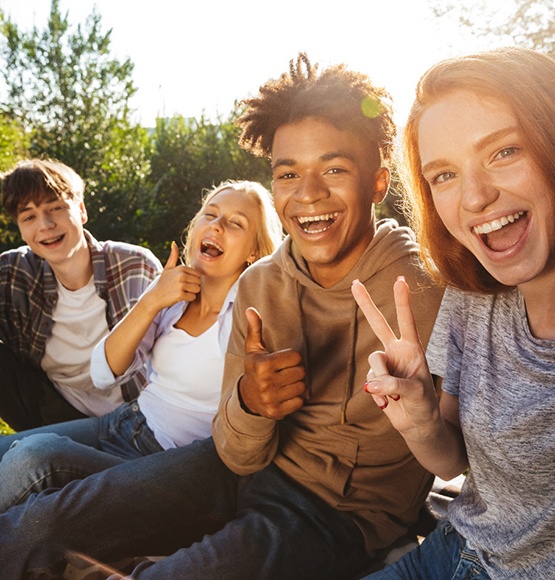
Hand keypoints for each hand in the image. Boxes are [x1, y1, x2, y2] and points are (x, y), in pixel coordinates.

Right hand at [145, 242, 200, 311]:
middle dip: (193, 286)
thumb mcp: (167, 268)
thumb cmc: (163, 283)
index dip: (192, 280)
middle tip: (182, 288)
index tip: (183, 282)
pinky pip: (192, 297)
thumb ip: (173, 256)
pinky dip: (188, 299)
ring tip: (182, 292)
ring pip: (197, 289)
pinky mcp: (180, 294)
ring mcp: (180, 285)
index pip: (197, 274)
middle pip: (199, 282)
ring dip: (191, 293)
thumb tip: (174, 243)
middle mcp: (181, 275)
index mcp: (181, 268)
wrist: (155, 297)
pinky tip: (180, 297)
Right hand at [239, 307, 305, 419]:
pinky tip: (285, 394)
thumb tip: (250, 309)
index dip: (291, 357)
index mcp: (263, 365)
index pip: (296, 357)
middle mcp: (266, 383)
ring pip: (302, 387)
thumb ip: (255, 329)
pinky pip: (300, 402)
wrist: (247, 397)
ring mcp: (271, 399)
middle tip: (285, 372)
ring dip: (297, 384)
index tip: (282, 361)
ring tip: (285, 383)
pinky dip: (296, 398)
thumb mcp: (254, 349)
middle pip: (301, 372)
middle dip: (296, 371)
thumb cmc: (255, 368)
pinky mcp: (276, 412)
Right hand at [351, 277, 438, 435]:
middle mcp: (396, 352)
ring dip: (381, 380)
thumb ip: (394, 384)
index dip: (402, 301)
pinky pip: (368, 381)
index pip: (406, 321)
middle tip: (355, 282)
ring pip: (373, 362)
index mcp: (412, 349)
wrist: (417, 425)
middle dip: (366, 303)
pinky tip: (386, 404)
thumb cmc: (424, 405)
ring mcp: (384, 365)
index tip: (400, 280)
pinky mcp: (375, 379)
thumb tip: (370, 384)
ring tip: (394, 396)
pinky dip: (376, 395)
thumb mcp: (416, 393)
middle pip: (378, 323)